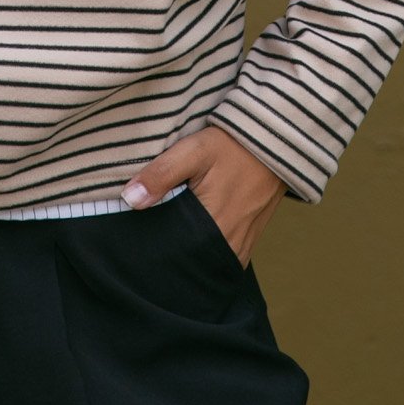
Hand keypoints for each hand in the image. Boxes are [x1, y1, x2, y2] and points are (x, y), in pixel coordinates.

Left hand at [121, 125, 287, 267]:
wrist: (273, 142)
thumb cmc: (232, 146)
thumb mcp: (194, 151)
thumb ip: (162, 174)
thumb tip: (130, 198)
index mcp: (212, 228)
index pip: (173, 256)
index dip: (152, 249)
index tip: (135, 241)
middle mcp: (229, 245)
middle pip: (188, 262)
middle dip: (167, 255)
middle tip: (147, 240)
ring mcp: (241, 246)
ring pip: (204, 261)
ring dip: (186, 253)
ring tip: (167, 236)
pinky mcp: (248, 241)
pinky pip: (219, 256)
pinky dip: (203, 250)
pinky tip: (190, 234)